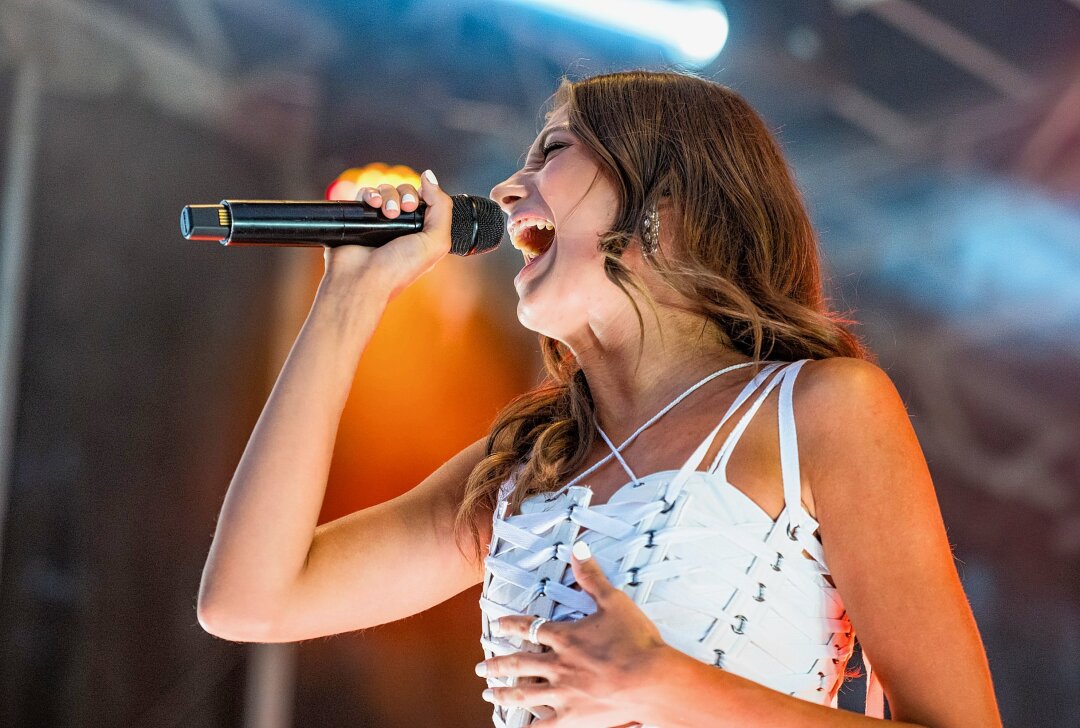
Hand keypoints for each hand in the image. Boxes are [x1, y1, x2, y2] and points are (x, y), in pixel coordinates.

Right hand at [323, 170, 451, 298]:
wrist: (362, 280)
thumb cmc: (400, 268)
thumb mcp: (436, 242)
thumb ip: (442, 207)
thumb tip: (429, 176)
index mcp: (421, 232)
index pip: (426, 200)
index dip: (424, 196)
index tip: (416, 206)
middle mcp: (401, 226)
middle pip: (406, 191)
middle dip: (405, 196)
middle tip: (401, 211)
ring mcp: (379, 222)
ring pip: (386, 190)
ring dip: (388, 196)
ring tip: (386, 213)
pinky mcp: (359, 218)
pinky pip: (366, 193)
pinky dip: (370, 194)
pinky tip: (371, 204)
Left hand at [478, 541, 670, 727]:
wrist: (651, 679)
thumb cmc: (636, 640)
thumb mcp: (614, 601)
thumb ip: (592, 576)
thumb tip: (578, 547)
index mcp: (565, 637)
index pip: (530, 628)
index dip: (511, 625)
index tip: (497, 625)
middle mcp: (558, 665)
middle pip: (518, 664)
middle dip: (497, 664)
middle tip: (480, 668)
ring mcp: (563, 693)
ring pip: (524, 694)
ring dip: (503, 693)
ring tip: (488, 693)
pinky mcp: (574, 716)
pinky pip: (544, 726)